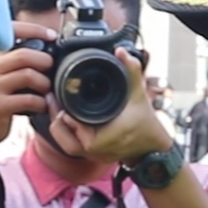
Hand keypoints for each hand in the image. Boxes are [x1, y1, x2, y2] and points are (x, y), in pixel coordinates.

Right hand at [0, 22, 57, 140]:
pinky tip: (42, 106)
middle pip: (25, 54)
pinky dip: (41, 103)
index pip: (13, 30)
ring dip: (45, 84)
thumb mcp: (5, 75)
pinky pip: (28, 98)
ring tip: (47, 91)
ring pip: (28, 75)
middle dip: (45, 62)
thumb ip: (21, 61)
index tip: (52, 36)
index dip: (35, 29)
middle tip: (53, 72)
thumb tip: (50, 49)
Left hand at [47, 48, 171, 164]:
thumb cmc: (147, 123)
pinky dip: (66, 133)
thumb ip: (131, 71)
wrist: (154, 147)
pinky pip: (71, 146)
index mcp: (101, 139)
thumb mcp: (138, 94)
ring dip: (59, 125)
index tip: (56, 94)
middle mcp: (94, 150)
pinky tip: (64, 117)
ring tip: (56, 106)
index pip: (71, 125)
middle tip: (52, 98)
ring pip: (64, 142)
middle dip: (55, 116)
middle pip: (62, 134)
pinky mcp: (92, 156)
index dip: (62, 110)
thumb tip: (122, 51)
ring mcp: (92, 155)